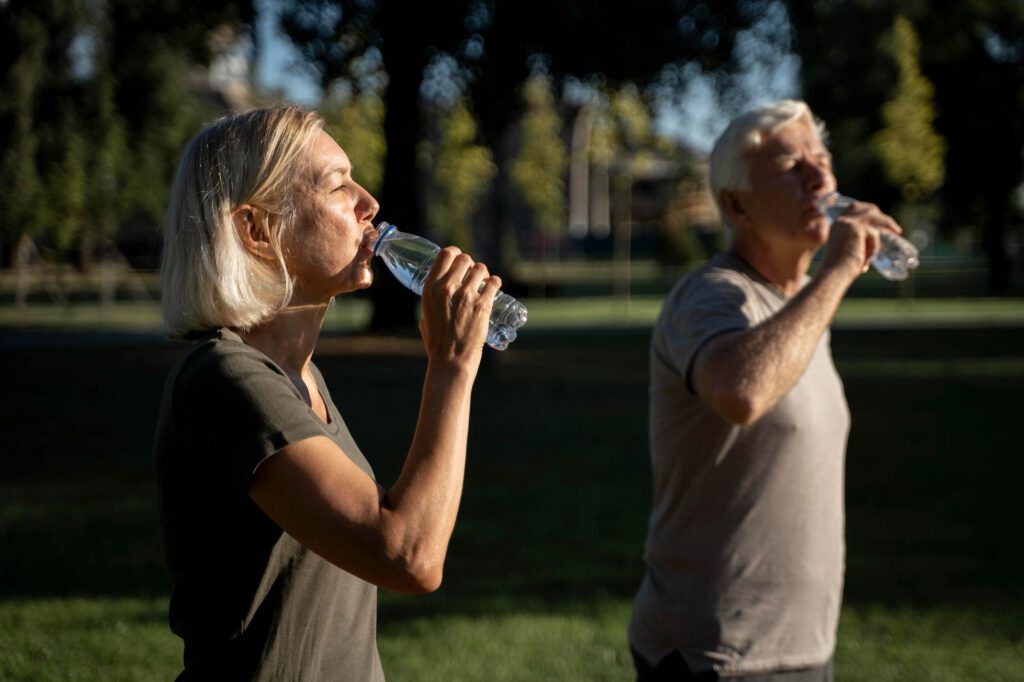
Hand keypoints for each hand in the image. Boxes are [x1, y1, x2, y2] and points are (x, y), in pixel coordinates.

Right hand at [418, 246, 501, 368]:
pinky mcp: (482, 305)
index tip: (459, 259)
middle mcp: (447, 288)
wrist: (450, 360)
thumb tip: (439, 294)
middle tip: (473, 275)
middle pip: (465, 258)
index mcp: (430, 288)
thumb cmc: (437, 342)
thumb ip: (433, 301)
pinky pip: (494, 282)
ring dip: (483, 274)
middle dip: (470, 264)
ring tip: (483, 283)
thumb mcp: (426, 315)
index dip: (455, 253)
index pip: (445, 254)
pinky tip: (494, 286)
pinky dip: (495, 282)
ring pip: (481, 268)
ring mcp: (466, 295)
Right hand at [820, 199, 902, 278]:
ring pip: (874, 218)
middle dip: (883, 217)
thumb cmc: (841, 268)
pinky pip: (874, 234)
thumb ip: (858, 238)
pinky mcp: (856, 228)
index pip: (855, 208)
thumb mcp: (850, 248)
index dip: (870, 212)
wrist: (834, 274)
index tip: (883, 219)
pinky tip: (867, 258)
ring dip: (887, 225)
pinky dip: (874, 247)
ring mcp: (848, 223)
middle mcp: (841, 220)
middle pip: (868, 209)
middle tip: (896, 229)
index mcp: (837, 224)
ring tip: (897, 232)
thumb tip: (876, 233)